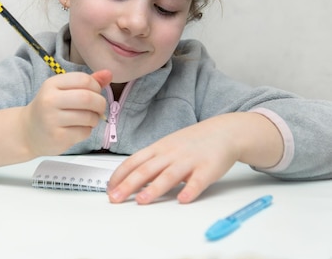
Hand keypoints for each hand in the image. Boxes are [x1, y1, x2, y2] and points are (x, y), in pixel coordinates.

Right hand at [22, 70, 111, 156]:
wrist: (28, 131)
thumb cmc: (50, 108)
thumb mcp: (63, 90)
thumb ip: (86, 82)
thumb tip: (109, 73)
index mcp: (52, 84)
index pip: (84, 80)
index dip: (96, 87)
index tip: (94, 93)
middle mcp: (50, 100)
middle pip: (88, 98)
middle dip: (100, 104)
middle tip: (98, 108)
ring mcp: (52, 120)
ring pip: (89, 117)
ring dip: (95, 119)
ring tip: (88, 119)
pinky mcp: (57, 137)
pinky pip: (84, 132)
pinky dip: (87, 131)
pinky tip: (78, 129)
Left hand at [106, 115, 242, 204]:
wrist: (223, 131)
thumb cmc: (192, 142)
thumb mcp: (166, 147)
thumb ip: (150, 162)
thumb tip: (129, 178)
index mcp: (158, 149)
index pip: (133, 162)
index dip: (119, 176)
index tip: (109, 189)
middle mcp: (170, 154)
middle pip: (145, 170)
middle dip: (128, 185)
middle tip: (115, 198)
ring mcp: (188, 160)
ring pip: (168, 175)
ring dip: (154, 189)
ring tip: (141, 201)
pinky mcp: (207, 168)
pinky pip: (198, 181)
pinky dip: (190, 190)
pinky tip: (183, 199)